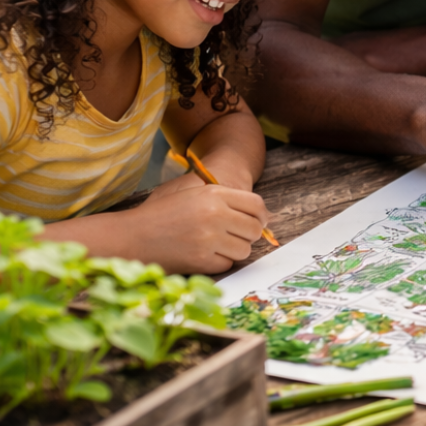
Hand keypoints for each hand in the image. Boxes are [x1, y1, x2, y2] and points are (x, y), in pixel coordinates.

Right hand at [132, 181, 272, 273]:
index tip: (258, 222)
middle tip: (235, 237)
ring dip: (234, 250)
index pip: (256, 205)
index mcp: (214, 193)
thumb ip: (223, 198)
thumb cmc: (162, 214)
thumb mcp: (192, 193)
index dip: (261, 215)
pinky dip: (219, 262)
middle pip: (254, 229)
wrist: (131, 237)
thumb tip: (259, 213)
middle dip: (248, 235)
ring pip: (244, 249)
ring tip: (216, 246)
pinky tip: (203, 255)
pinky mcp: (202, 260)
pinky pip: (227, 264)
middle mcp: (215, 214)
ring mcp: (209, 238)